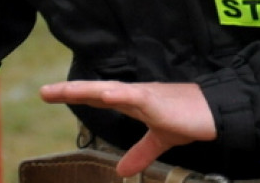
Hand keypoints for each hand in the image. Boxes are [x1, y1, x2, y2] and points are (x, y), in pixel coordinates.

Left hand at [40, 81, 215, 175]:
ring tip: (65, 91)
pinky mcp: (157, 101)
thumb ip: (141, 152)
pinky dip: (119, 94)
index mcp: (134, 102)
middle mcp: (135, 95)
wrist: (215, 112)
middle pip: (97, 91)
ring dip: (87, 89)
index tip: (50, 93)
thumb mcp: (160, 140)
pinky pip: (135, 96)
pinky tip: (104, 93)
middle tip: (44, 92)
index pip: (98, 97)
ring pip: (111, 90)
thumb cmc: (189, 119)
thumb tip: (122, 171)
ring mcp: (145, 96)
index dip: (75, 95)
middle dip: (71, 90)